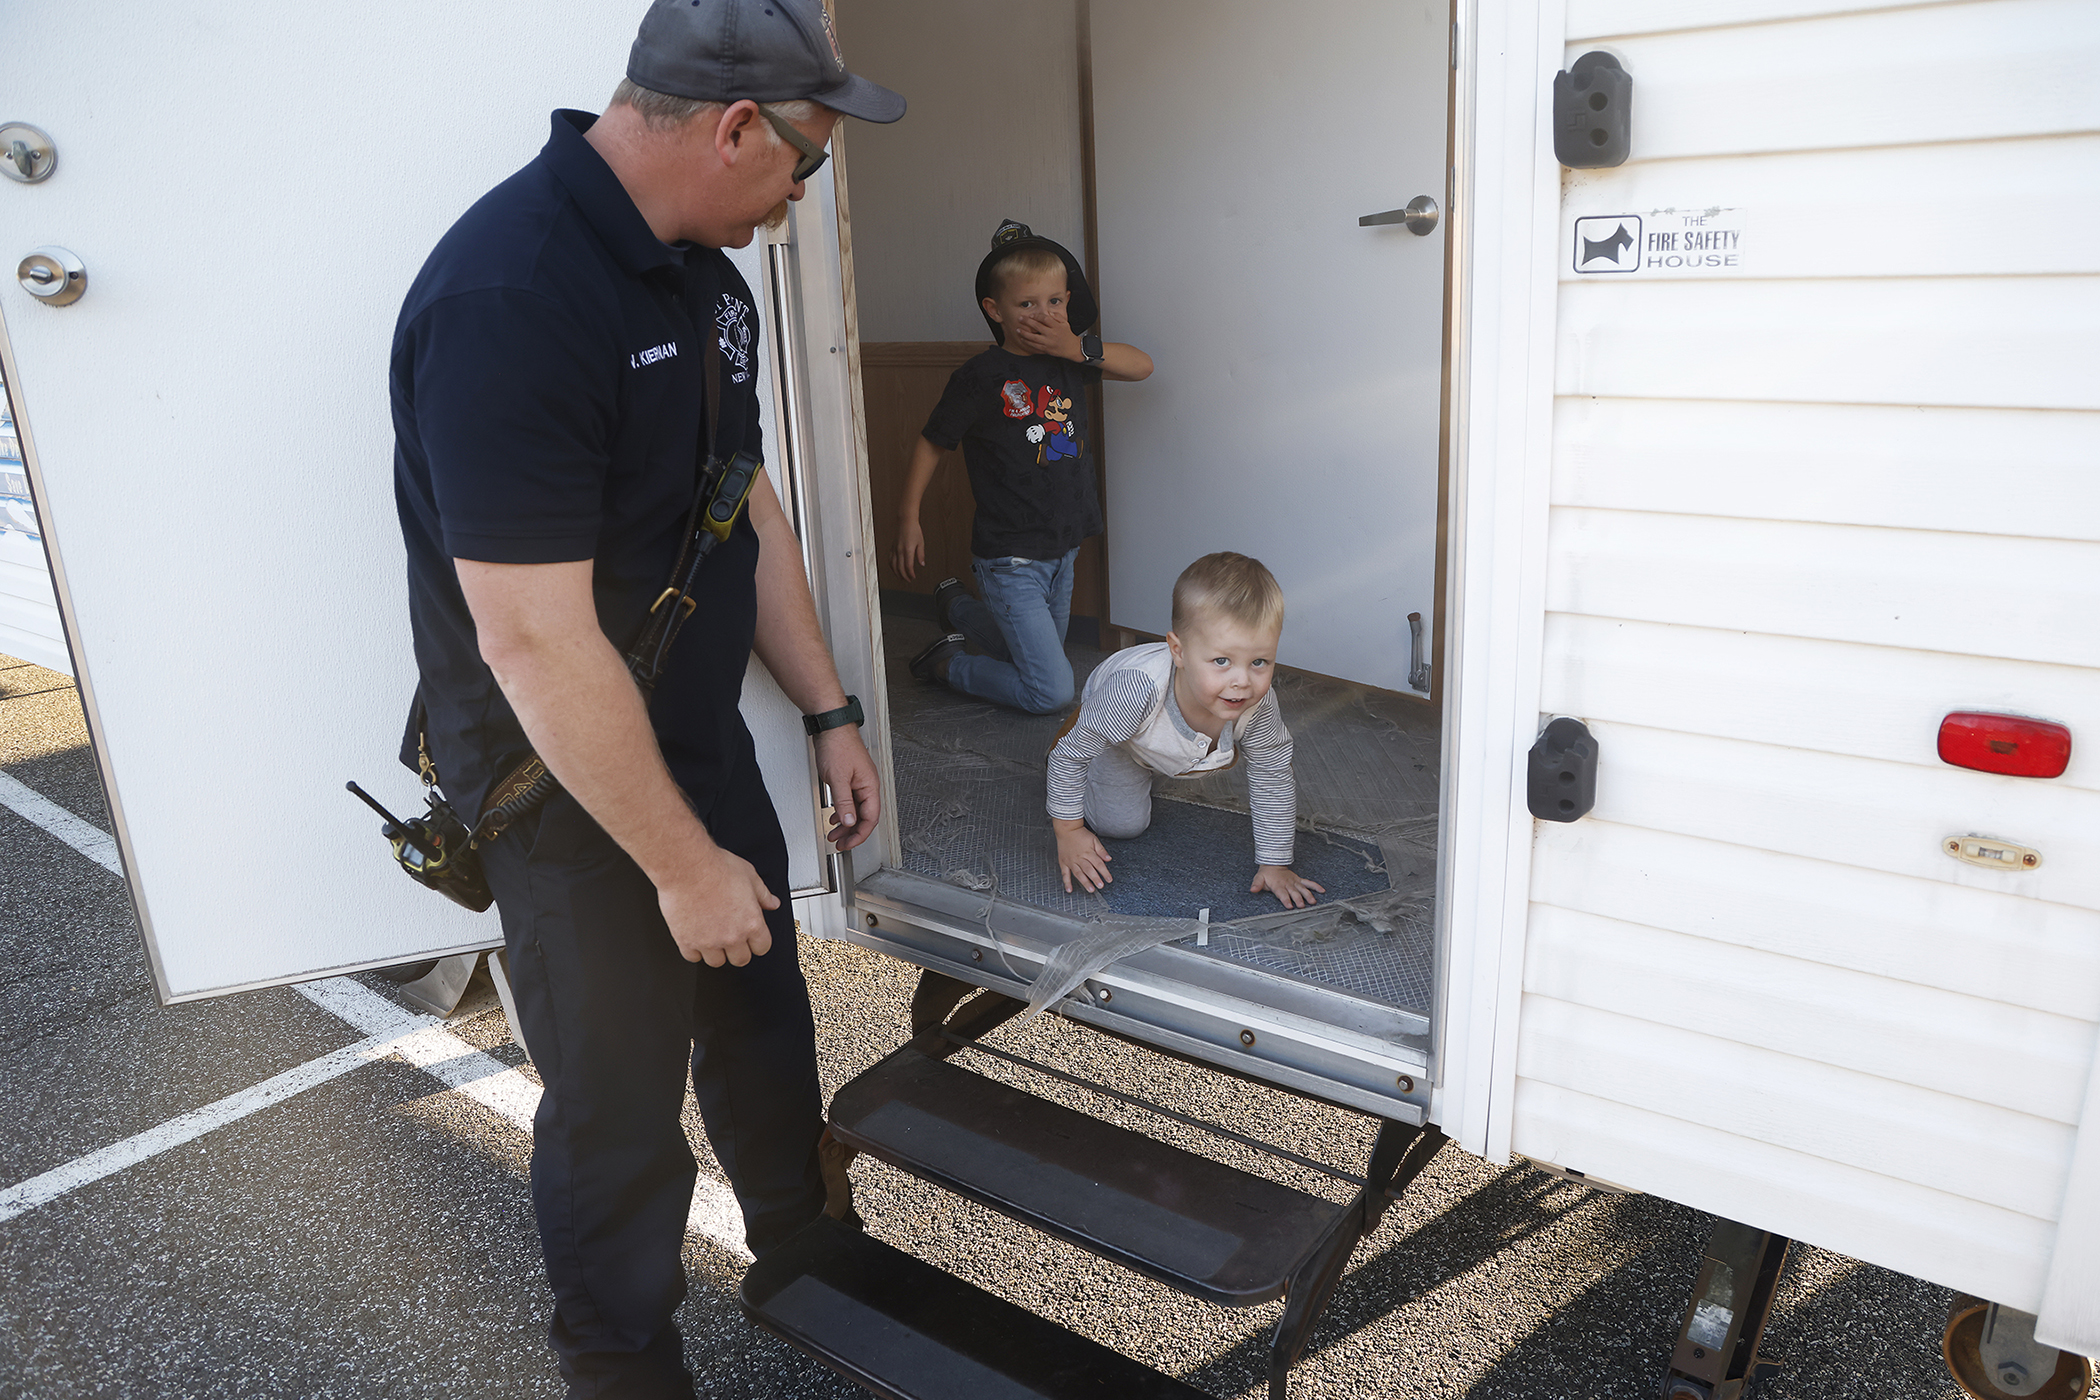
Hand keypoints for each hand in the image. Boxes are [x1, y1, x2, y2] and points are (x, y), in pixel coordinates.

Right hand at [658, 844, 780, 967]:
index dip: (757, 942)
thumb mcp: (749, 876)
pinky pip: (693, 957)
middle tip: (732, 937)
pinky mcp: (687, 941)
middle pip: (741, 960)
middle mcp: (732, 936)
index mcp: (751, 923)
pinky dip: (694, 950)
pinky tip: (695, 936)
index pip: (762, 947)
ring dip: (716, 952)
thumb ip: (763, 894)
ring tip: (712, 937)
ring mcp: (709, 942)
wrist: (687, 867)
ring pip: (717, 962)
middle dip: (738, 950)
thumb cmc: (716, 868)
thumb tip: (772, 903)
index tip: (752, 938)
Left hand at [815, 725, 881, 850]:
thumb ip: (844, 802)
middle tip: (840, 843)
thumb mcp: (838, 778)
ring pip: (856, 810)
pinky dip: (843, 811)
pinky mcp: (851, 777)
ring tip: (834, 833)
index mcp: (869, 786)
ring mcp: (859, 781)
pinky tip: (835, 816)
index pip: (870, 818)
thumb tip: (849, 821)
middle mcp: (867, 785)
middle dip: (852, 832)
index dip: (860, 834)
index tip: (848, 844)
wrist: (831, 726)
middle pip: (864, 816)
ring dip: (846, 824)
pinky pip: (850, 801)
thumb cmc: (837, 745)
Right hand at [892, 516, 924, 580]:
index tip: (913, 577)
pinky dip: (892, 566)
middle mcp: (899, 551)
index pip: (908, 566)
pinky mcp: (892, 548)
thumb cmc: (914, 530)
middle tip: (908, 580)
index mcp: (907, 550)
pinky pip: (890, 559)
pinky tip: (894, 568)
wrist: (906, 521)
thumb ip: (921, 555)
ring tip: (901, 577)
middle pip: (900, 568)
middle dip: (904, 576)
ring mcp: (895, 549)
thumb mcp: (921, 543)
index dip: (910, 574)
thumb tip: (922, 563)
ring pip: (893, 565)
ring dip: (897, 573)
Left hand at [1008, 307, 1081, 360]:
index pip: (1045, 319)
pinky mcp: (1046, 349)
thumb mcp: (1065, 323)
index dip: (1037, 316)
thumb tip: (1048, 312)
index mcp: (1056, 326)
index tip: (1031, 315)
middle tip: (1020, 318)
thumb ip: (1057, 316)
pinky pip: (1034, 345)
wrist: (1072, 348)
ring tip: (1018, 330)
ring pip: (1033, 337)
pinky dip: (1027, 342)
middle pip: (1037, 326)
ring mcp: (1048, 342)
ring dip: (1024, 333)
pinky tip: (1023, 339)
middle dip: (1027, 322)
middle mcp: (1051, 334)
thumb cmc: (1068, 335)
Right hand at [1055, 820, 1112, 892]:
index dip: (1105, 872)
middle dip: (1095, 878)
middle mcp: (1079, 858)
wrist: (1067, 829)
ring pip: (1078, 873)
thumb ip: (1101, 850)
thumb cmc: (1080, 834)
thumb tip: (1109, 859)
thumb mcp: (1094, 840)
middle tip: (1101, 886)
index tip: (1109, 879)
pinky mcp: (1063, 863)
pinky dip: (1067, 882)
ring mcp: (1071, 861)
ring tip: (1090, 889)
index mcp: (1088, 852)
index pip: (1099, 864)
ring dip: (1084, 882)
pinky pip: (1065, 874)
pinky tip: (1069, 890)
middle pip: (1089, 870)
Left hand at [1251, 864, 1323, 908]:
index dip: (1286, 900)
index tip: (1289, 906)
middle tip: (1302, 906)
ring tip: (1313, 902)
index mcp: (1278, 886)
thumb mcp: (1259, 879)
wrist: (1273, 864)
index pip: (1282, 894)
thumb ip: (1256, 885)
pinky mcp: (1299, 880)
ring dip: (1308, 895)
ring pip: (1303, 889)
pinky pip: (1308, 883)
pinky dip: (1316, 886)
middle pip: (1294, 893)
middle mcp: (1288, 884)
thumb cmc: (1266, 874)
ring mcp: (1295, 882)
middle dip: (1298, 899)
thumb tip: (1252, 890)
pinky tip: (1322, 890)